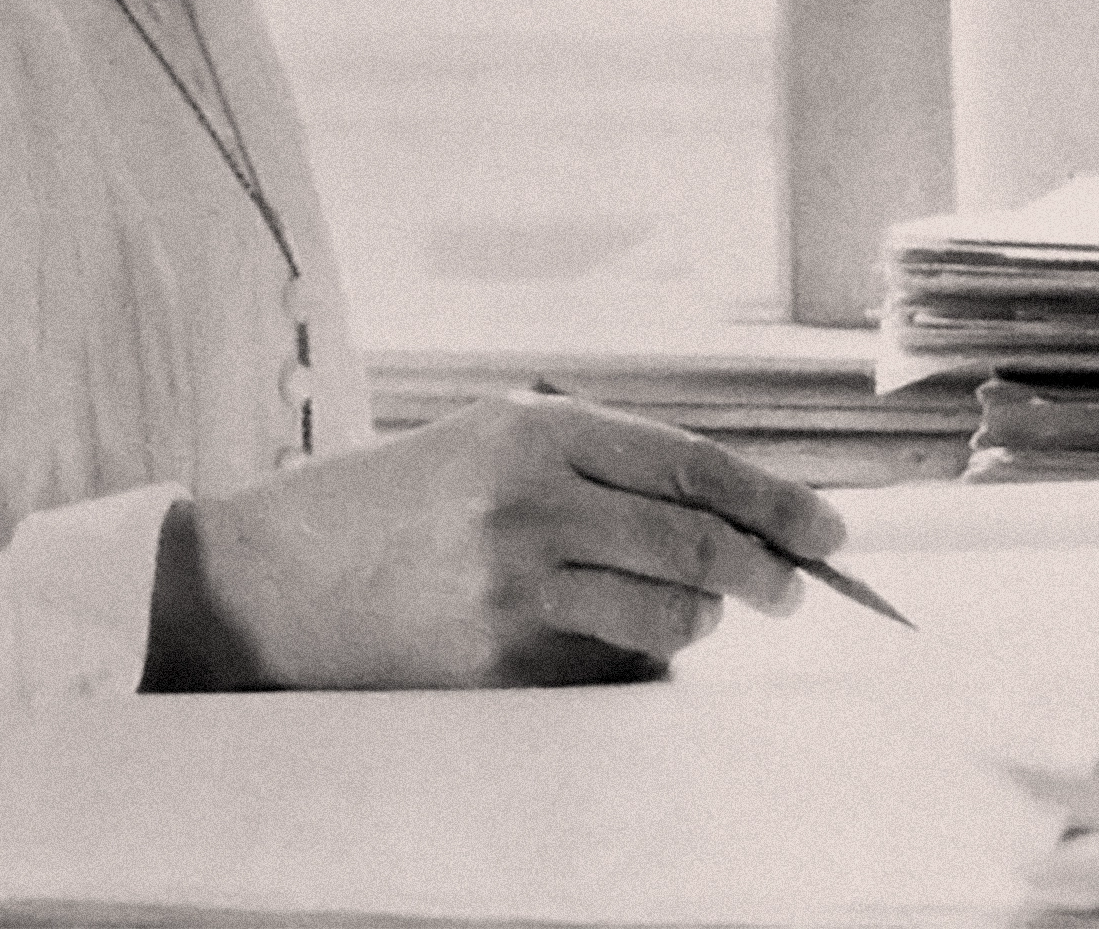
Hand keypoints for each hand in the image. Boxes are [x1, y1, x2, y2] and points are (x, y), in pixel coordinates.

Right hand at [144, 392, 846, 691]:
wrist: (271, 579)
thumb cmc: (383, 503)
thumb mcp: (480, 442)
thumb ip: (587, 462)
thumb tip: (715, 505)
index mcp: (529, 430)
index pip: (688, 462)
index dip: (772, 499)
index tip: (827, 527)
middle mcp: (528, 502)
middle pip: (696, 540)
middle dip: (766, 570)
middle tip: (794, 587)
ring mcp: (515, 589)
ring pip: (670, 613)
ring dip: (705, 618)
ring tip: (703, 611)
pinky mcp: (501, 664)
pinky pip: (614, 667)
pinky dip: (641, 657)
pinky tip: (623, 638)